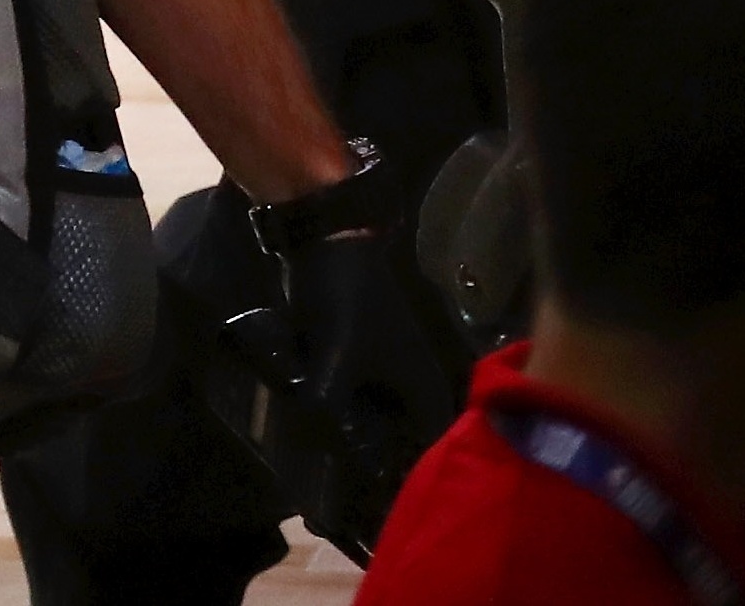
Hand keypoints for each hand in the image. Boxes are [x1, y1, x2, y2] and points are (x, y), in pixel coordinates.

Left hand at [278, 225, 470, 560]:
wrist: (326, 246)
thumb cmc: (347, 298)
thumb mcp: (335, 355)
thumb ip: (325, 402)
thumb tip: (311, 443)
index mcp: (418, 374)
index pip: (434, 430)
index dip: (420, 463)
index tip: (398, 495)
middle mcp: (406, 375)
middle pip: (402, 430)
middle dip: (382, 461)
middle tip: (354, 497)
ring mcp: (379, 367)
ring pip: (374, 416)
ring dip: (356, 440)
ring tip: (329, 476)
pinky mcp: (353, 360)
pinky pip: (351, 402)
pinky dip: (337, 419)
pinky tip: (313, 437)